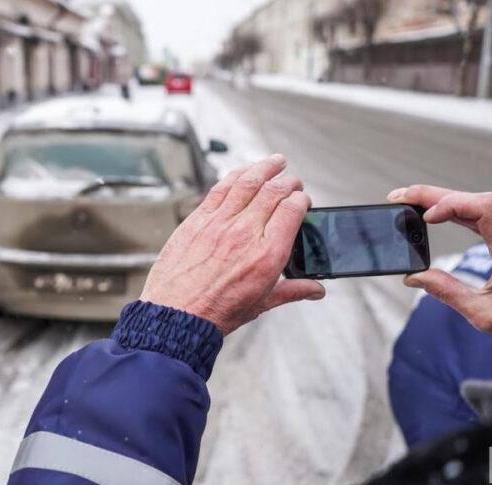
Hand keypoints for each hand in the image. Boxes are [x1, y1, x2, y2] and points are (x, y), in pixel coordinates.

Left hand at [141, 155, 325, 334]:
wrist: (176, 315)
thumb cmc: (216, 312)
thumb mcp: (261, 304)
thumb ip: (292, 290)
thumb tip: (315, 289)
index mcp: (267, 254)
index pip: (292, 210)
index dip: (302, 200)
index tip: (303, 201)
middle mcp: (245, 233)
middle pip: (273, 191)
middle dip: (288, 181)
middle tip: (293, 181)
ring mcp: (219, 224)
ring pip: (247, 182)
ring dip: (265, 167)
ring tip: (276, 161)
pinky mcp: (197, 220)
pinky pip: (220, 189)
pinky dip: (235, 176)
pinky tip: (243, 172)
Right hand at [387, 185, 491, 338]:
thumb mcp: (486, 313)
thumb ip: (448, 293)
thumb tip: (414, 277)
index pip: (483, 208)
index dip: (452, 205)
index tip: (427, 218)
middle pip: (471, 199)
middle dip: (432, 195)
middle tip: (398, 197)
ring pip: (473, 202)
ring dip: (438, 199)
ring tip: (407, 202)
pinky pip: (477, 213)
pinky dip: (451, 209)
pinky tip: (430, 212)